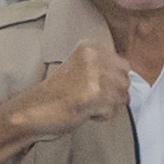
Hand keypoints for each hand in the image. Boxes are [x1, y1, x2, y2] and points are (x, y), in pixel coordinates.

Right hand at [7, 41, 129, 136]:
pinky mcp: (94, 96)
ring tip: (87, 105)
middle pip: (125, 80)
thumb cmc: (57, 93)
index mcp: (90, 46)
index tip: (92, 86)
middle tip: (91, 99)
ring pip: (122, 96)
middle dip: (113, 94)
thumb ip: (104, 66)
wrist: (33, 110)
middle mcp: (93, 56)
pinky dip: (102, 116)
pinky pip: (113, 111)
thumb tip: (131, 76)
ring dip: (107, 106)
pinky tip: (85, 112)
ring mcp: (94, 75)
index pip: (123, 64)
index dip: (112, 81)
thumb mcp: (81, 68)